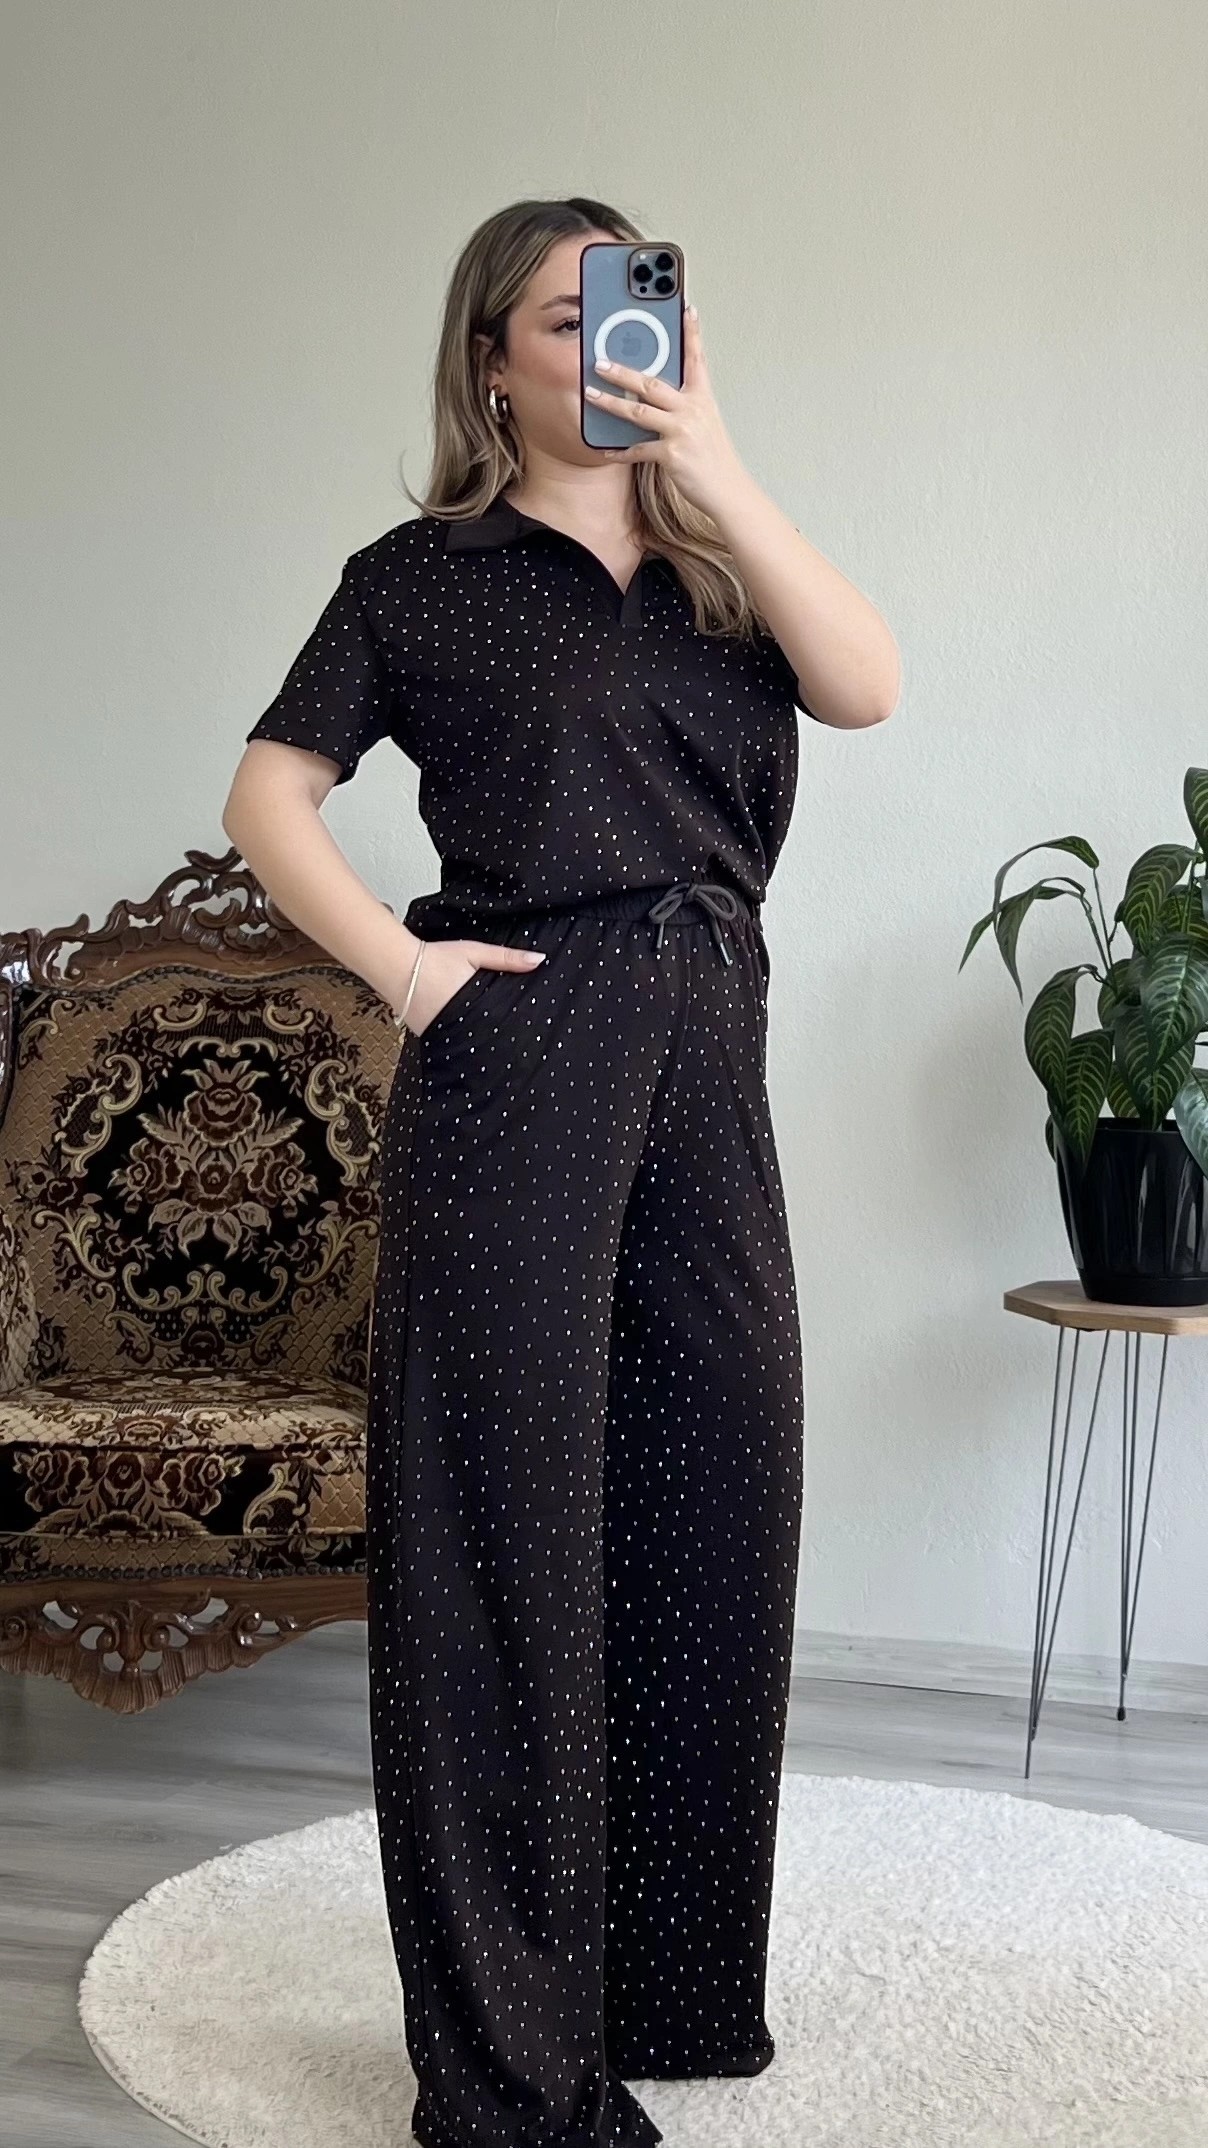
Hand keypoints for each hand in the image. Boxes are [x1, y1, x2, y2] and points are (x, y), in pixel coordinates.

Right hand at [396, 939, 544, 1036]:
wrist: (396, 964)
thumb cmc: (436, 957)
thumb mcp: (475, 953)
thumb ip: (507, 958)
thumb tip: (540, 959)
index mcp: (473, 1007)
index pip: (500, 1025)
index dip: (513, 1032)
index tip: (528, 1036)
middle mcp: (456, 1025)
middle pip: (484, 1037)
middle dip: (497, 1039)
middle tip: (516, 1047)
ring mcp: (439, 1033)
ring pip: (466, 1042)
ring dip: (477, 1041)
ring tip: (495, 1046)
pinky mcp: (426, 1035)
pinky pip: (447, 1039)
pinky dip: (457, 1037)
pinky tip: (468, 1037)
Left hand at [583, 303, 746, 517]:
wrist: (728, 490)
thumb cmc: (715, 458)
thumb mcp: (707, 423)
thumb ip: (686, 405)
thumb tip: (658, 394)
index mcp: (702, 398)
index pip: (696, 359)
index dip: (691, 333)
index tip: (686, 309)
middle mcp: (692, 410)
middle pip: (652, 383)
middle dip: (623, 371)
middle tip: (600, 361)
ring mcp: (681, 431)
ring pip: (638, 411)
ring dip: (610, 402)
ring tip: (590, 393)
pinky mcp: (672, 455)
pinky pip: (638, 449)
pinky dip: (620, 451)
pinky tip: (606, 448)